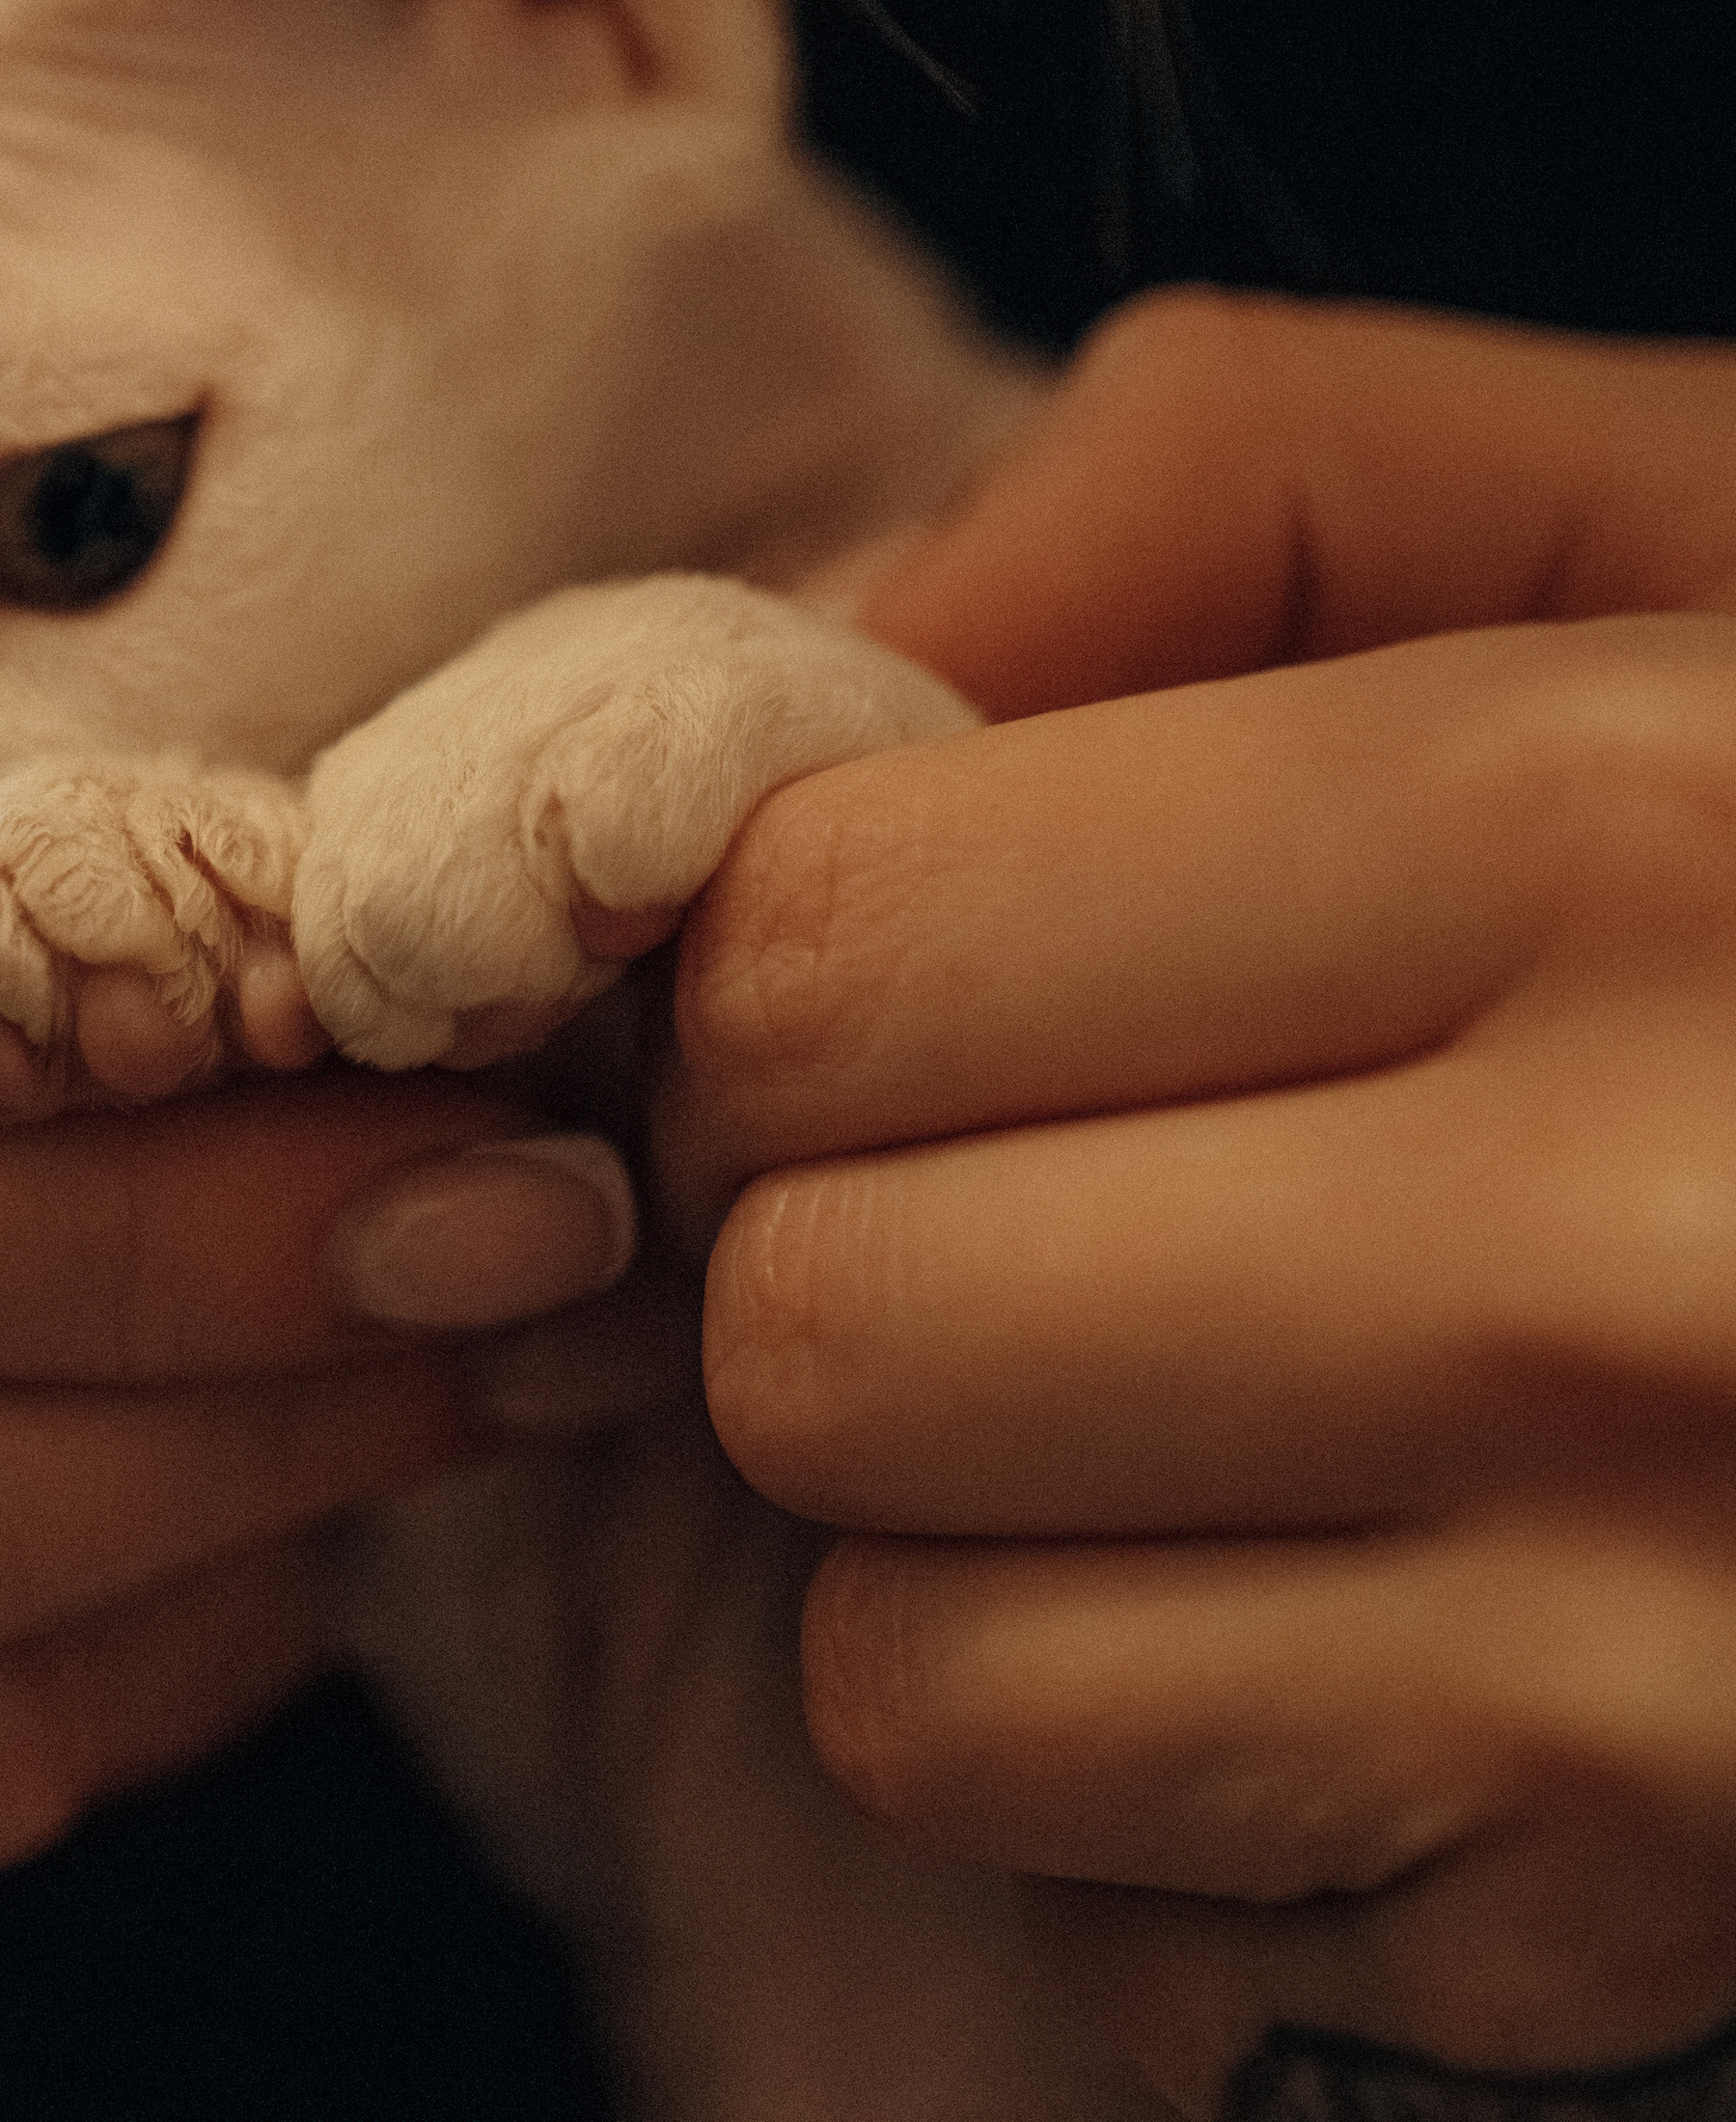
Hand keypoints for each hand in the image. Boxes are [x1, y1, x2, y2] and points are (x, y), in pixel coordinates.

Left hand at [661, 292, 1735, 2113]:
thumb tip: (812, 653)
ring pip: (901, 1667)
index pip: (825, 955)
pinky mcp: (1644, 1944)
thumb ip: (1215, 484)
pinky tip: (1340, 1596)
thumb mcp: (1655, 508)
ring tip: (1198, 1386)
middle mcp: (1621, 1270)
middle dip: (837, 1228)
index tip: (903, 938)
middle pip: (817, 1326)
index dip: (780, 946)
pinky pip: (1099, 1921)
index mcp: (1594, 833)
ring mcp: (1649, 1667)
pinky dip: (1133, 1779)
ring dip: (959, 1528)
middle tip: (1028, 1164)